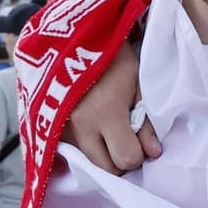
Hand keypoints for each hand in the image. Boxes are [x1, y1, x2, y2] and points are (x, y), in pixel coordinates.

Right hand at [61, 42, 158, 174]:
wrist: (79, 39)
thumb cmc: (116, 58)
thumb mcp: (139, 84)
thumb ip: (146, 121)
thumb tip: (154, 153)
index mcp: (106, 114)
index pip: (126, 158)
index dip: (140, 155)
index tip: (144, 142)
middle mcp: (81, 127)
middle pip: (105, 168)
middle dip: (122, 161)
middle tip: (130, 140)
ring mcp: (63, 129)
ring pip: (88, 163)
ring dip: (105, 156)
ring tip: (115, 134)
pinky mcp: (53, 126)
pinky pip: (75, 151)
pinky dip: (90, 147)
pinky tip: (98, 130)